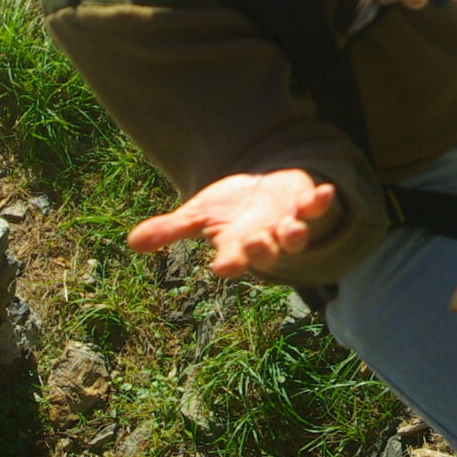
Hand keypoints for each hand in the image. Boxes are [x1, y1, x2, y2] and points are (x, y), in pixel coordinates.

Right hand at [128, 169, 339, 277]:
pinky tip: (326, 192)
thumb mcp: (198, 216)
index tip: (221, 266)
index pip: (233, 259)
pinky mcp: (306, 204)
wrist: (265, 190)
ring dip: (293, 234)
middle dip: (261, 248)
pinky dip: (322, 202)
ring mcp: (288, 223)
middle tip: (255, 241)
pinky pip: (318, 208)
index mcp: (237, 247)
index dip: (229, 262)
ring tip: (291, 229)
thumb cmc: (230, 211)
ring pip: (294, 236)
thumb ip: (169, 230)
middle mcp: (266, 240)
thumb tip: (131, 242)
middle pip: (266, 252)